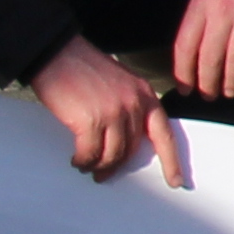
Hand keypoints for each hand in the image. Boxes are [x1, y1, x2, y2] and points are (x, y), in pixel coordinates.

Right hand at [34, 34, 191, 187]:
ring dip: (98, 166)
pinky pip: (90, 154)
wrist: (57, 53)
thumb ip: (128, 106)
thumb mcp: (119, 83)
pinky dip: (83, 161)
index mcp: (144, 94)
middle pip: (131, 149)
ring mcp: (113, 114)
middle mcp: (134, 105)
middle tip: (104, 174)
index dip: (171, 161)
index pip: (164, 134)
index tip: (176, 180)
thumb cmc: (83, 67)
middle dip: (117, 165)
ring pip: (112, 156)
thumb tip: (125, 138)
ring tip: (87, 166)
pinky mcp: (90, 121)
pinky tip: (77, 160)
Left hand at [172, 0, 233, 101]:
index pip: (185, 47)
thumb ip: (200, 14)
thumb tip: (196, 47)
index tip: (185, 87)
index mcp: (200, 4)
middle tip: (208, 95)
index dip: (183, 72)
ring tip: (229, 92)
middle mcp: (222, 14)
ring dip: (232, 82)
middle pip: (210, 59)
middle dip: (207, 83)